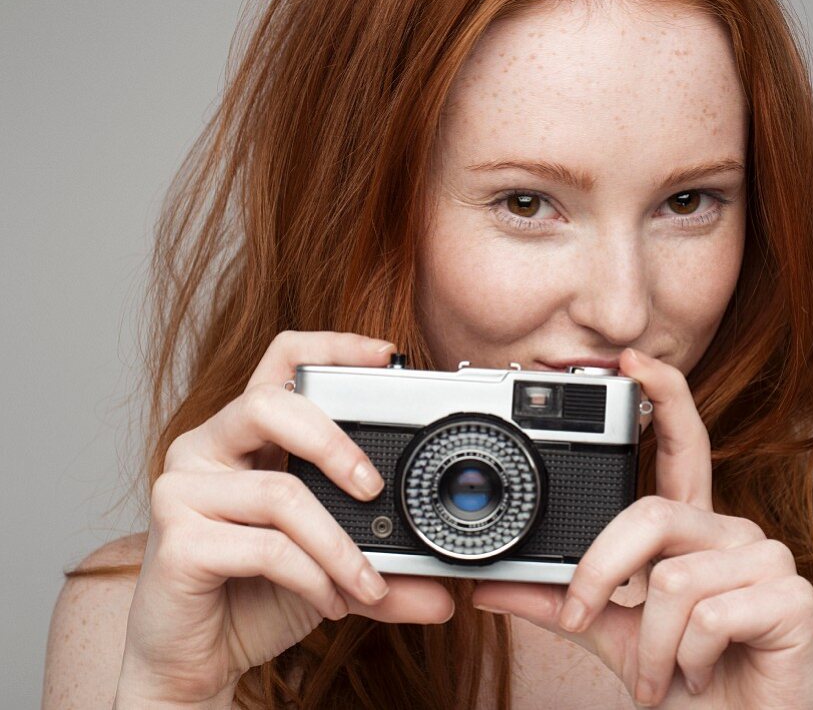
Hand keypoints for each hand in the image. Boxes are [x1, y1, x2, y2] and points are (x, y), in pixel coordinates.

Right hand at [118, 332, 454, 706]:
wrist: (198, 659)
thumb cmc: (256, 593)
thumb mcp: (330, 569)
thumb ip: (381, 568)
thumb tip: (444, 595)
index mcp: (245, 435)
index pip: (282, 361)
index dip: (332, 346)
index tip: (388, 355)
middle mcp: (207, 448)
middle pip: (271, 404)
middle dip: (335, 444)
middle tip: (373, 488)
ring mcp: (183, 490)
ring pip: (281, 492)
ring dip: (339, 545)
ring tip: (367, 585)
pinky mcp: (176, 541)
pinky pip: (265, 548)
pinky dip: (312, 578)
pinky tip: (329, 603)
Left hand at [472, 348, 812, 707]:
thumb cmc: (688, 682)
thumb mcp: (615, 638)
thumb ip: (563, 604)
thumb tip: (490, 586)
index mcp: (693, 531)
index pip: (682, 446)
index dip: (665, 396)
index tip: (631, 360)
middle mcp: (732, 531)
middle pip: (652, 514)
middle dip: (603, 574)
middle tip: (585, 621)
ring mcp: (766, 561)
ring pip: (672, 580)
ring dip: (651, 648)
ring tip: (668, 674)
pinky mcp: (792, 599)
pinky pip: (707, 617)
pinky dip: (685, 661)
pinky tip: (704, 674)